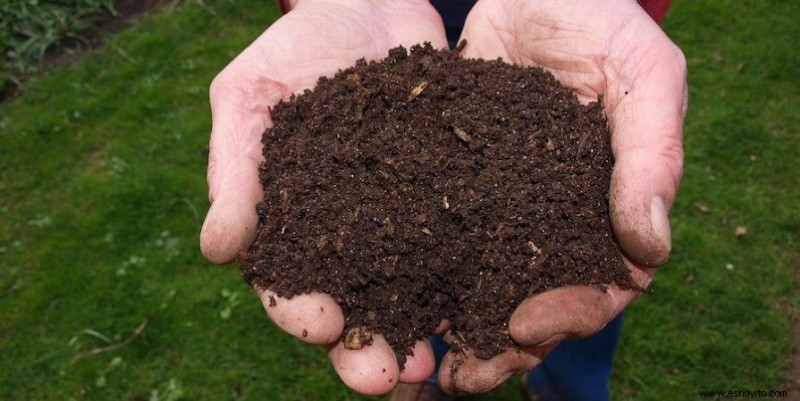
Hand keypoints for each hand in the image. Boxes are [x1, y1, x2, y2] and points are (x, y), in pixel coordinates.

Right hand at [199, 0, 447, 394]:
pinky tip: (486, 305)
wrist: (369, 1)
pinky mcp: (448, 196)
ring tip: (435, 365)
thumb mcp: (249, 96)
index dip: (299, 311)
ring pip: (409, 291)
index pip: (287, 282)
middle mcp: (348, 233)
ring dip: (418, 332)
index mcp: (292, 221)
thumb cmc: (296, 45)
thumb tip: (216, 251)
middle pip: (353, 305)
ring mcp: (401, 218)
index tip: (321, 325)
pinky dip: (470, 279)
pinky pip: (461, 244)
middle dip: (364, 348)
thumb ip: (233, 170)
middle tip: (383, 379)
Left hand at [436, 0, 686, 393]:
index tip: (524, 325)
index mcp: (606, 209)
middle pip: (532, 304)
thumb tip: (651, 248)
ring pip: (478, 285)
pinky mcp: (448, 187)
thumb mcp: (641, 72)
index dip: (569, 314)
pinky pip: (430, 240)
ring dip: (450, 328)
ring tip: (415, 361)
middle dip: (500, 346)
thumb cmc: (597, 19)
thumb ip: (652, 153)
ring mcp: (499, 208)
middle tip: (461, 375)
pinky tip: (381, 300)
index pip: (601, 285)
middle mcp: (550, 220)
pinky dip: (410, 276)